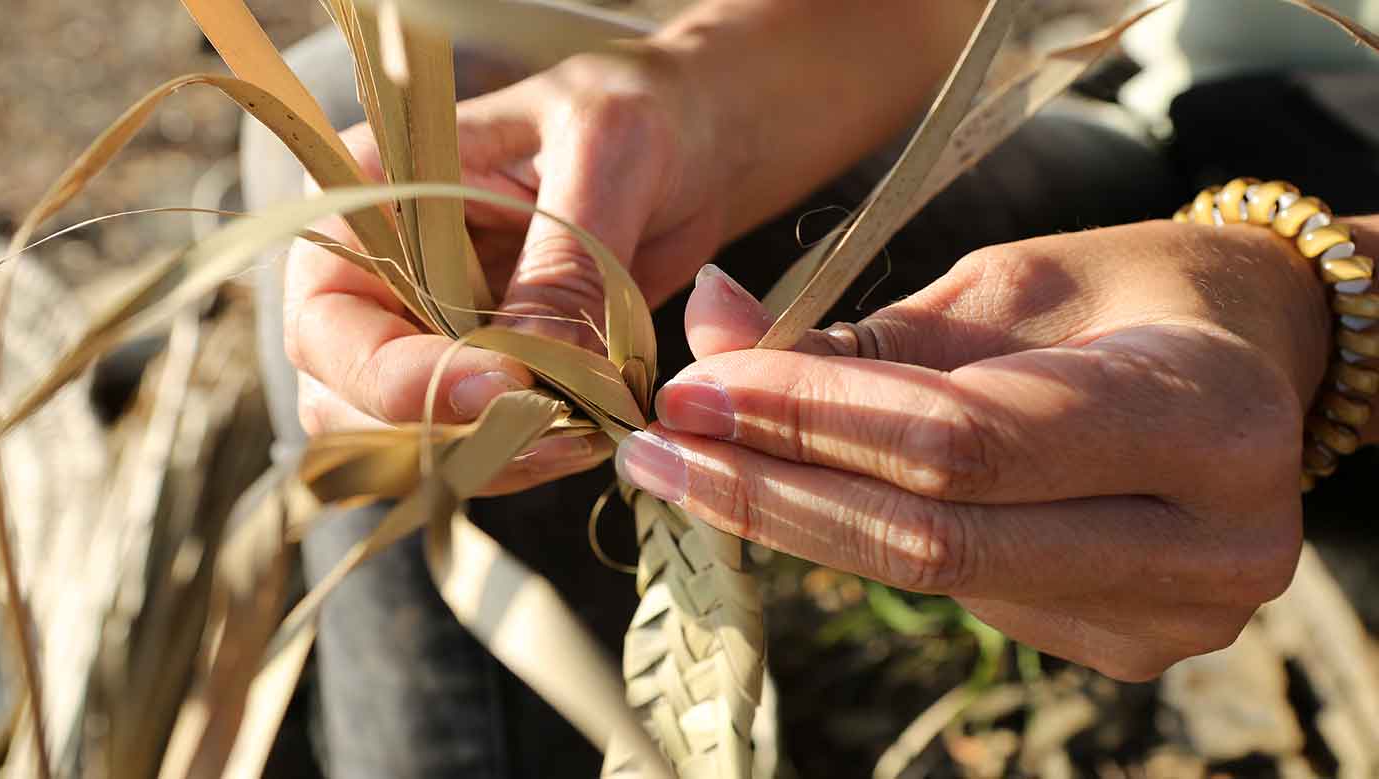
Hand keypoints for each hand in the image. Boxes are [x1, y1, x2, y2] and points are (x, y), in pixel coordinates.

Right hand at [284, 46, 727, 491]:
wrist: (698, 150)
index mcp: (372, 193)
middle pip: (346, 401)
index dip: (397, 375)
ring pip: (406, 442)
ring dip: (489, 460)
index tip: (503, 386)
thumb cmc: (643, 116)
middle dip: (444, 432)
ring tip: (585, 434)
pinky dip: (524, 459)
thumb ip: (563, 264)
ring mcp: (426, 333)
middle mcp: (377, 273)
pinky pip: (474, 446)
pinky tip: (589, 433)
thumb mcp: (605, 157)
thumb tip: (535, 371)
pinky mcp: (485, 376)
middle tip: (554, 430)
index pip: (329, 319)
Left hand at [616, 220, 1333, 679]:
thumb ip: (860, 334)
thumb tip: (708, 330)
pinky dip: (873, 541)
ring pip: (937, 576)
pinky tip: (812, 495)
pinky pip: (966, 596)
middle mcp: (1207, 538)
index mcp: (1200, 415)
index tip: (693, 392)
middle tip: (656, 452)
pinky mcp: (1129, 645)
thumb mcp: (1003, 287)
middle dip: (773, 492)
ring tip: (705, 462)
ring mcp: (1173, 613)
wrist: (1251, 362)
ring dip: (803, 517)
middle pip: (936, 539)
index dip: (811, 419)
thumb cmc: (1129, 298)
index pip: (963, 439)